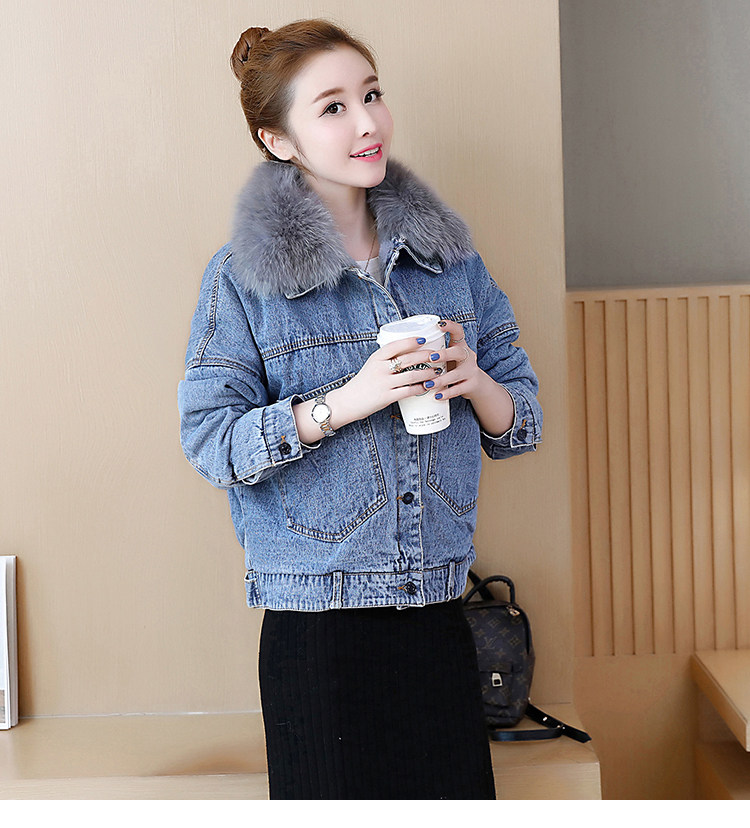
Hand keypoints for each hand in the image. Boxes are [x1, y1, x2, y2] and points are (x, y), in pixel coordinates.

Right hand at [327, 336, 447, 426]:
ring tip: (437, 372)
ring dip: (428, 373)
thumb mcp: (371, 366)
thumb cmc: (362, 384)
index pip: (395, 345)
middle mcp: (380, 368)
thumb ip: (386, 360)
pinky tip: (427, 387)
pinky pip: (408, 391)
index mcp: (376, 358)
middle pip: (408, 359)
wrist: (346, 402)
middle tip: (437, 356)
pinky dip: (420, 388)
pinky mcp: (386, 397)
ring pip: (412, 375)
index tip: (423, 339)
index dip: (410, 341)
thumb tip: (408, 354)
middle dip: (426, 356)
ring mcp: (383, 383)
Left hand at [419, 319, 484, 401]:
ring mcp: (470, 371)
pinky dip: (447, 393)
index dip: (450, 326)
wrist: (475, 384)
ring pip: (456, 374)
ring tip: (427, 384)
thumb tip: (404, 347)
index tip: (439, 324)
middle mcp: (467, 356)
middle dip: (444, 354)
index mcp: (460, 346)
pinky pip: (458, 389)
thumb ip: (434, 352)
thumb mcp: (448, 357)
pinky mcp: (471, 385)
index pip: (458, 331)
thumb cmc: (454, 367)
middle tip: (430, 357)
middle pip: (458, 352)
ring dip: (441, 379)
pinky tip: (437, 396)